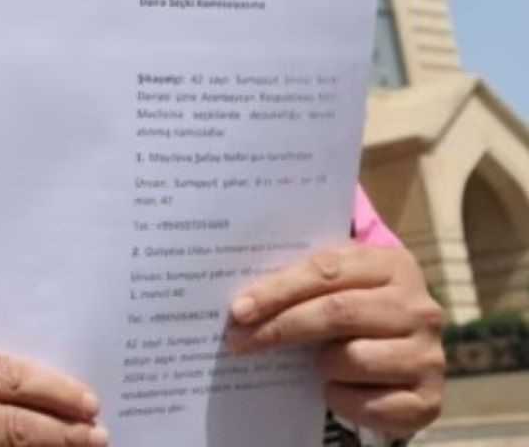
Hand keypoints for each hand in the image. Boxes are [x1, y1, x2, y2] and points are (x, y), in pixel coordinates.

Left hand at [229, 244, 444, 437]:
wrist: (403, 355)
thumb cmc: (355, 309)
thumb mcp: (335, 284)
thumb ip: (301, 280)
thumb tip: (242, 301)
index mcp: (393, 265)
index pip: (326, 270)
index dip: (278, 290)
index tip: (239, 309)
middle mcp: (420, 308)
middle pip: (337, 313)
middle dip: (281, 327)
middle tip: (240, 340)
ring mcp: (430, 355)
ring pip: (353, 359)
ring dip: (321, 365)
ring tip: (317, 363)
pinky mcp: (430, 399)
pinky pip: (371, 404)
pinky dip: (343, 400)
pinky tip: (335, 390)